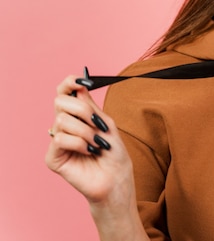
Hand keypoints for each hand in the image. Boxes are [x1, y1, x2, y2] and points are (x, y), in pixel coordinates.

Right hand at [45, 75, 133, 205]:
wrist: (116, 177)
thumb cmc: (113, 152)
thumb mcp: (105, 123)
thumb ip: (90, 106)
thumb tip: (79, 87)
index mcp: (76, 115)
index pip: (64, 93)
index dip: (69, 83)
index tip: (83, 81)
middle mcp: (63, 126)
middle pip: (60, 102)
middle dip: (83, 110)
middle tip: (97, 124)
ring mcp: (56, 141)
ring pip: (62, 121)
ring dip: (85, 131)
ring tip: (97, 144)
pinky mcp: (52, 157)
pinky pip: (59, 139)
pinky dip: (79, 143)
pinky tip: (88, 152)